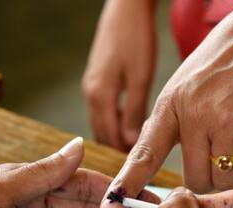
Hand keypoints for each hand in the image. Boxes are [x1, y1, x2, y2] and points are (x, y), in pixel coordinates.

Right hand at [82, 0, 156, 149]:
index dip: (123, 155)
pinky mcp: (97, 80)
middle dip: (118, 150)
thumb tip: (130, 143)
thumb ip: (134, 111)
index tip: (141, 167)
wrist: (125, 7)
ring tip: (137, 148)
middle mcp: (91, 94)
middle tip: (139, 164)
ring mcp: (92, 87)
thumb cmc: (136, 38)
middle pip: (102, 134)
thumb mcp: (140, 77)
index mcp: (100, 96)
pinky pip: (103, 111)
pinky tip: (131, 123)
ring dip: (116, 138)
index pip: (109, 138)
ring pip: (102, 124)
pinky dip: (115, 123)